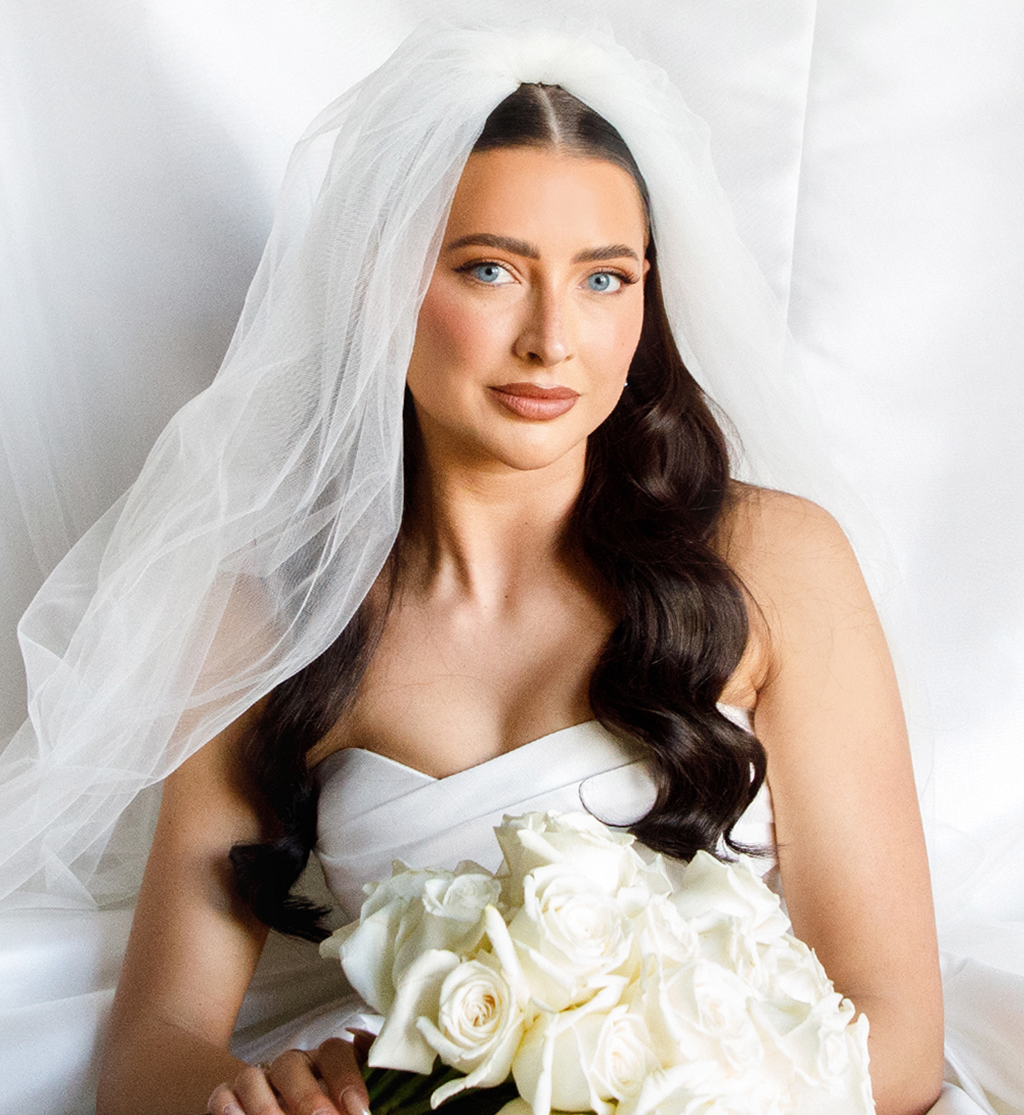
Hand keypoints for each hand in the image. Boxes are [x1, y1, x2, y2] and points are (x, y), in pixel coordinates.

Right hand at [207, 1038, 369, 1114]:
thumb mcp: (343, 1102)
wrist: (284, 1110)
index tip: (360, 1111)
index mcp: (323, 1063)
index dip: (347, 1078)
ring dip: (266, 1107)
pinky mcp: (228, 1096)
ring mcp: (258, 1079)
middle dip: (308, 1097)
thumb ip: (352, 1100)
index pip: (335, 1052)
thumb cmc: (325, 1106)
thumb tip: (367, 1109)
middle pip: (292, 1063)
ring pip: (253, 1077)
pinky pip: (222, 1094)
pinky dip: (227, 1108)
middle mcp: (291, 1067)